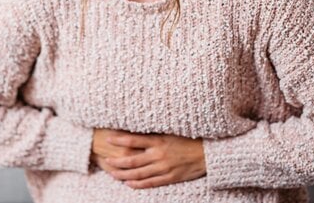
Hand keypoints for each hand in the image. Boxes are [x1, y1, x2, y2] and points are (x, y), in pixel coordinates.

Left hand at [91, 129, 205, 188]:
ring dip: (123, 174)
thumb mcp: (171, 132)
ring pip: (138, 173)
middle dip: (117, 161)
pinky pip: (150, 183)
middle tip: (105, 160)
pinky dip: (138, 184)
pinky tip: (129, 183)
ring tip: (112, 173)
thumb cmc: (190, 139)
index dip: (119, 139)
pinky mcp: (170, 177)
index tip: (108, 138)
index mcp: (159, 140)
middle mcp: (159, 154)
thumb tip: (139, 128)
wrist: (208, 153)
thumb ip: (156, 133)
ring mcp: (164, 168)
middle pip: (132, 160)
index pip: (134, 140)